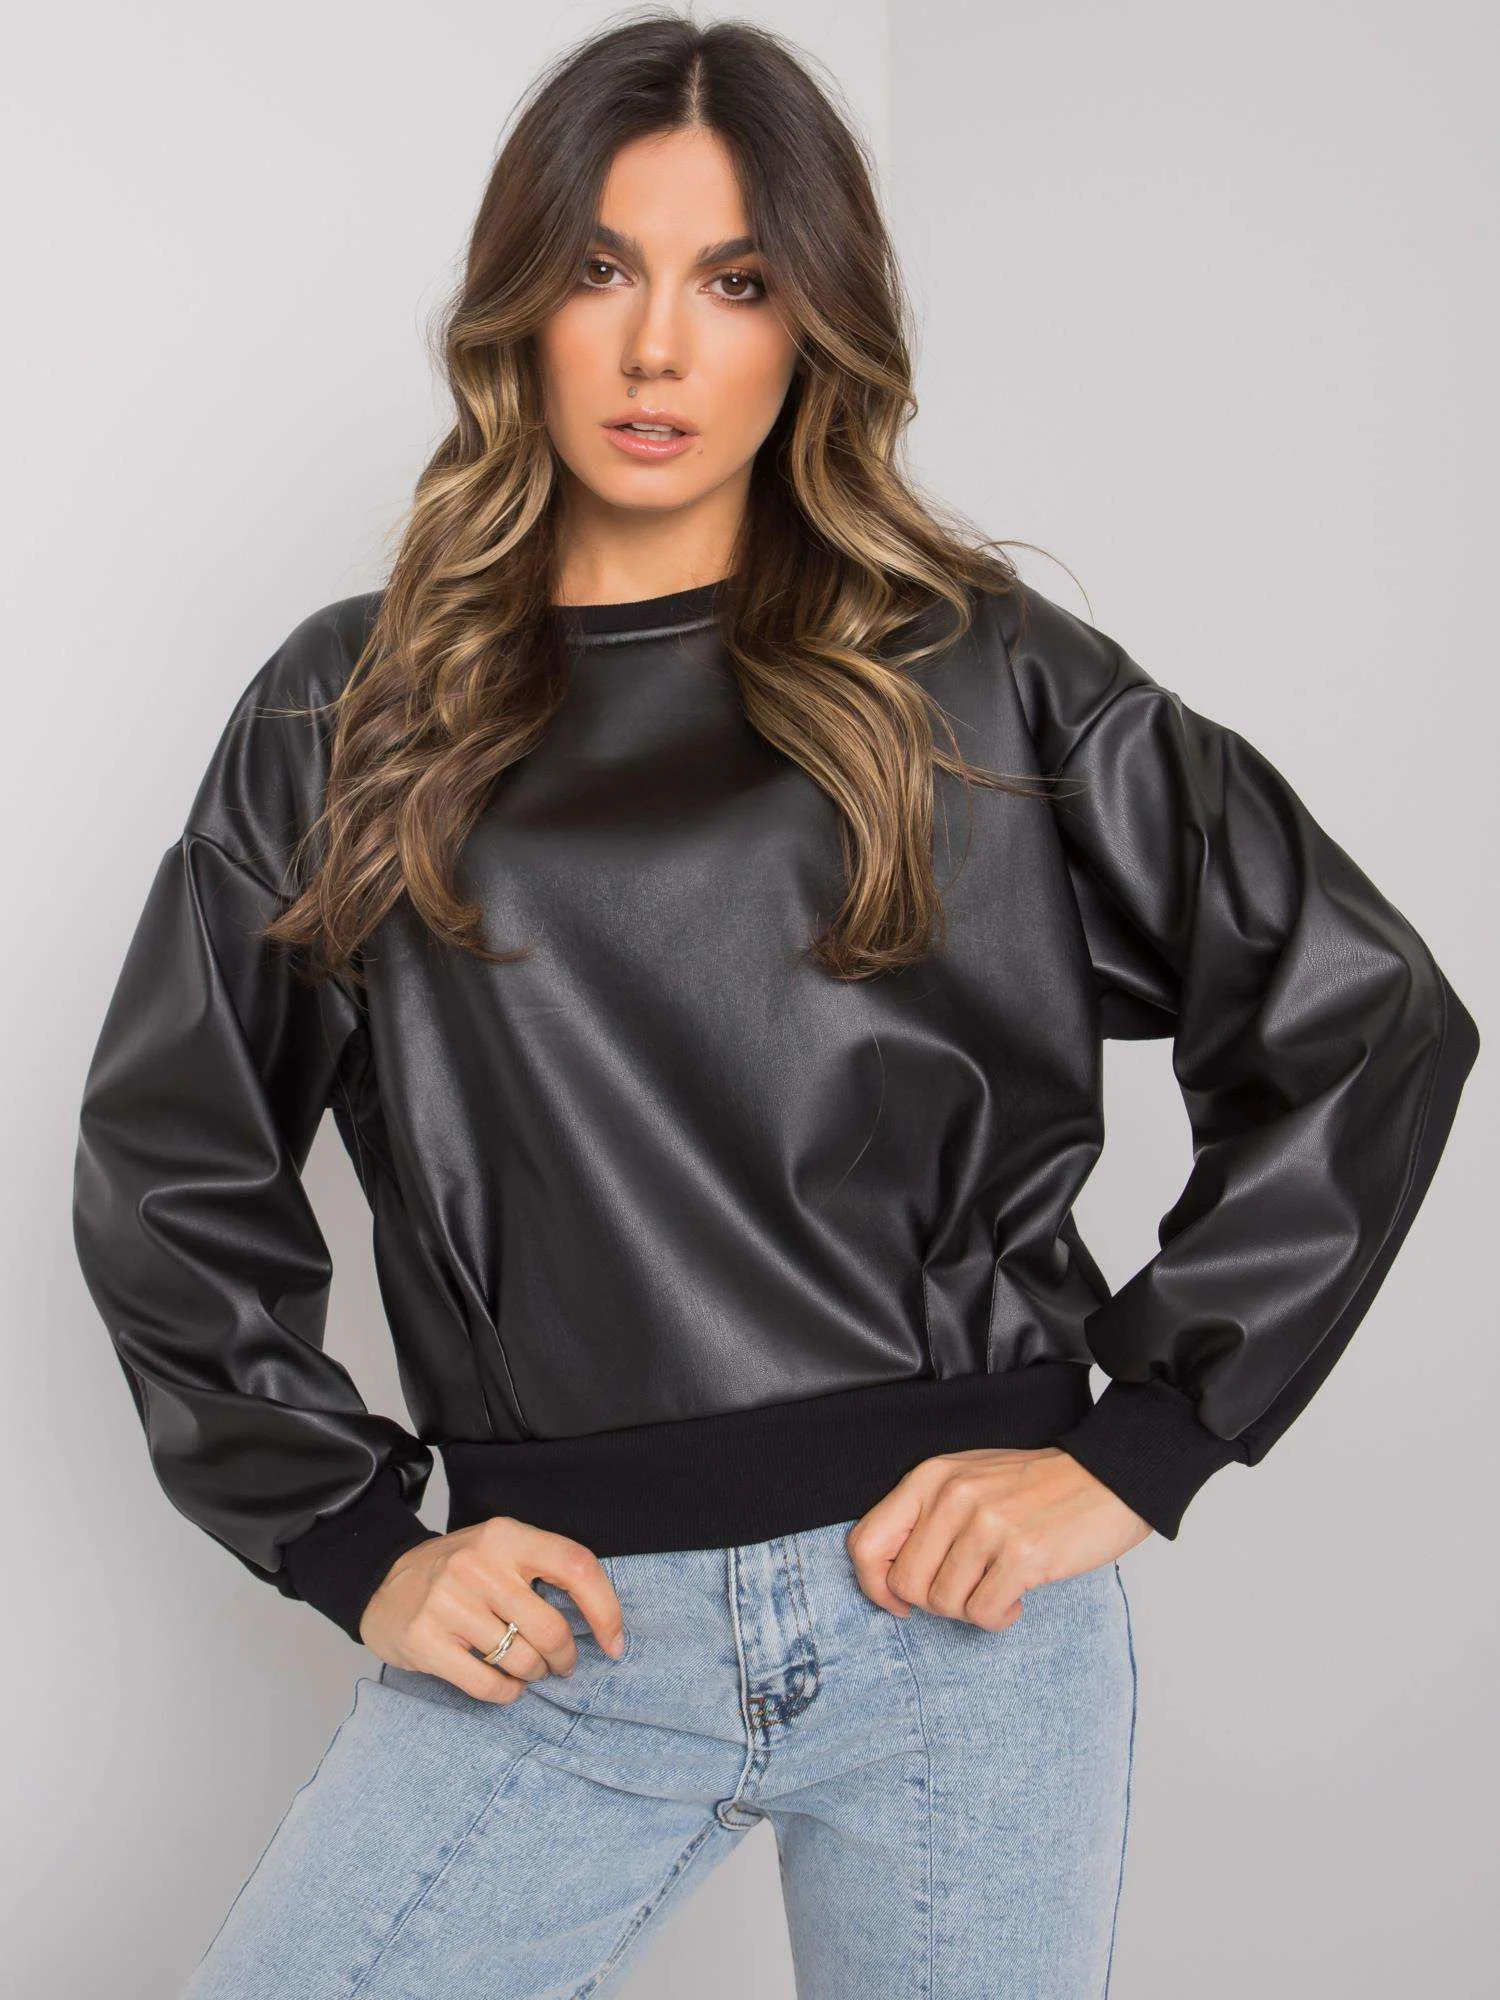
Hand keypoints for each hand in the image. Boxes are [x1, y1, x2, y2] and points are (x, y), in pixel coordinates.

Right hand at [358, 1515, 627, 1703]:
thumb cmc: (459, 1571)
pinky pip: (487, 1685)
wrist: (383, 1582)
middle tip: (561, 1663)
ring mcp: (448, 1602)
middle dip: (565, 1657)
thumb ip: (544, 1571)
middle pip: (550, 1628)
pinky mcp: (424, 1640)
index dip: (606, 1610)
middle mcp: (477, 1565)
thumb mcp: (500, 1550)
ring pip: (521, 1660)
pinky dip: (507, 1694)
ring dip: (534, 1674)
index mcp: (506, 1536)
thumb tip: (604, 1623)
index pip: (576, 1566)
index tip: (615, 1643)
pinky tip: (506, 1686)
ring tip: (528, 1669)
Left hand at [846, 1445, 1151, 1629]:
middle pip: (905, 1583)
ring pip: (943, 1603)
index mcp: (930, 1477)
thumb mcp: (968, 1481)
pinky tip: (1018, 1595)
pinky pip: (983, 1613)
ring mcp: (987, 1524)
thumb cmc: (1036, 1486)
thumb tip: (886, 1576)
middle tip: (969, 1588)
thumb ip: (925, 1516)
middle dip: (934, 1601)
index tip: (900, 1600)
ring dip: (971, 1608)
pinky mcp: (1022, 1554)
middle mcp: (952, 1496)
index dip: (874, 1584)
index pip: (865, 1543)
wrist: (1108, 1478)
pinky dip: (999, 1616)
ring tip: (998, 1585)